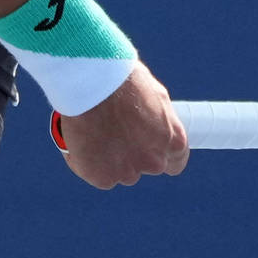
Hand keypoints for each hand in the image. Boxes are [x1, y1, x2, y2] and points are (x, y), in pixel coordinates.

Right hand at [55, 63, 188, 188]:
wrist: (91, 82)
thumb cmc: (122, 79)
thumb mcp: (153, 94)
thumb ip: (158, 117)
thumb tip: (154, 121)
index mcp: (172, 141)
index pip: (175, 162)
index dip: (159, 153)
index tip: (147, 147)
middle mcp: (154, 162)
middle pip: (145, 166)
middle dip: (133, 154)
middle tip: (114, 133)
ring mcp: (128, 173)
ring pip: (119, 172)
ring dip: (110, 159)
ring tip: (94, 132)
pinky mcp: (102, 178)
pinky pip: (96, 174)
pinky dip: (89, 162)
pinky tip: (82, 140)